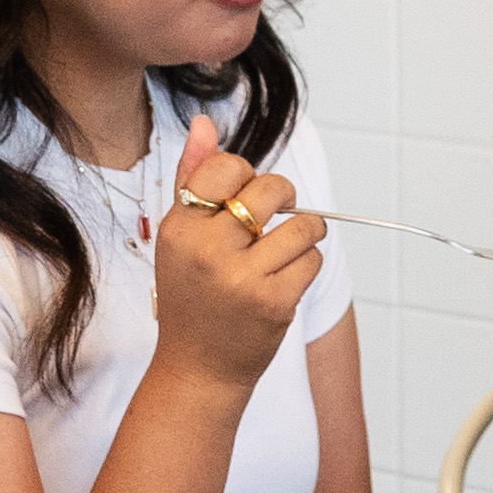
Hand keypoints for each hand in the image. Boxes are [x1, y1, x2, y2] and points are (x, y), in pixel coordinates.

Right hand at [146, 144, 325, 396]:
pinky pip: (312, 261)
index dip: (245, 176)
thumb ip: (193, 177)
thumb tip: (204, 122)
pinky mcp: (274, 303)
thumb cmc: (191, 296)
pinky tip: (283, 281)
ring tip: (282, 251)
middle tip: (272, 219)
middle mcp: (207, 250)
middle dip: (283, 198)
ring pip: (303, 227)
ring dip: (302, 236)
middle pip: (271, 190)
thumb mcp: (179, 237)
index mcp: (180, 228)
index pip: (226, 168)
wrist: (198, 369)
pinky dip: (306, 266)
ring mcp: (242, 279)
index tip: (242, 195)